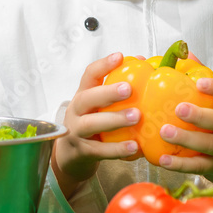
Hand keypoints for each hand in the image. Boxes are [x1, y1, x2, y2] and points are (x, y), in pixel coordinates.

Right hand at [52, 52, 140, 197]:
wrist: (70, 156)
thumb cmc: (92, 123)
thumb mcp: (99, 105)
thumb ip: (116, 87)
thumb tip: (142, 62)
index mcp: (83, 95)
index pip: (89, 75)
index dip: (103, 65)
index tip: (120, 57)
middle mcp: (76, 111)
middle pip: (87, 98)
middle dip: (108, 92)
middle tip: (128, 89)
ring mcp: (76, 132)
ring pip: (91, 124)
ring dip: (114, 119)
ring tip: (136, 117)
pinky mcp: (81, 151)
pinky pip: (100, 150)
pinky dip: (117, 149)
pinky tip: (135, 147)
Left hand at [155, 77, 212, 185]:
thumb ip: (202, 76)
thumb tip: (184, 51)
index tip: (199, 83)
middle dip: (201, 116)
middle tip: (178, 109)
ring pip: (210, 146)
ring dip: (187, 139)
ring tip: (164, 132)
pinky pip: (198, 167)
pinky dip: (180, 164)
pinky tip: (162, 159)